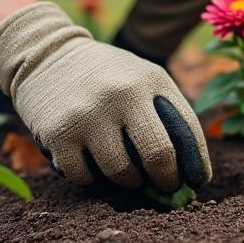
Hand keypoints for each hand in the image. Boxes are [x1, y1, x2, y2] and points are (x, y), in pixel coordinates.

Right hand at [0, 2, 210, 190]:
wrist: (46, 55)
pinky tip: (95, 168)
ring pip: (121, 174)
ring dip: (129, 182)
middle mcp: (120, 95)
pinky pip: (84, 178)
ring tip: (129, 175)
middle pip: (158, 156)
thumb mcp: (143, 77)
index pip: (186, 131)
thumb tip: (190, 174)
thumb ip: (168, 114)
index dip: (197, 164)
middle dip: (167, 180)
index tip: (197, 181)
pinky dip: (93, 180)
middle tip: (166, 187)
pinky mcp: (57, 134)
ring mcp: (86, 115)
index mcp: (149, 80)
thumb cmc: (108, 76)